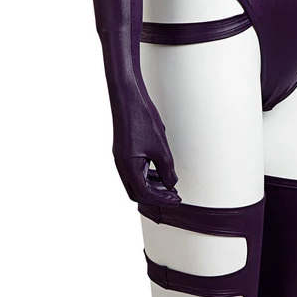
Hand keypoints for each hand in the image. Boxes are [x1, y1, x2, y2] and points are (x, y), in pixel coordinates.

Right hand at [111, 84, 181, 206]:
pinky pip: (134, 170)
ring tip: (168, 185)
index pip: (144, 194)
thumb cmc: (141, 118)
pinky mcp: (123, 151)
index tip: (176, 199)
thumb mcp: (160, 147)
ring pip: (135, 182)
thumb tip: (171, 183)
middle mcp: (122, 165)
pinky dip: (147, 175)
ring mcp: (121, 158)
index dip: (162, 199)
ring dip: (152, 186)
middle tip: (172, 196)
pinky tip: (159, 172)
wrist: (127, 96)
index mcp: (128, 167)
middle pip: (137, 192)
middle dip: (156, 196)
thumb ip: (167, 169)